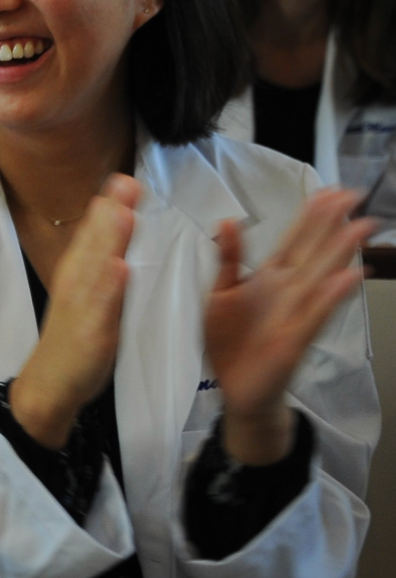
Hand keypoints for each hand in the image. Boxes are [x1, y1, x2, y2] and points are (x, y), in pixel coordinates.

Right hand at [11, 174, 140, 448]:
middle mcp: (76, 283)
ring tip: (122, 213)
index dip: (107, 206)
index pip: (92, 234)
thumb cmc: (73, 339)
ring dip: (109, 240)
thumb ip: (101, 265)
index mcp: (77, 273)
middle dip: (110, 213)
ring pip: (96, 268)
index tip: (124, 177)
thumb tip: (116, 233)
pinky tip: (119, 268)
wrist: (49, 384)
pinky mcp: (90, 332)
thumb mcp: (89, 296)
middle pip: (94, 243)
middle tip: (126, 181)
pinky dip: (110, 287)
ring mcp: (82, 306)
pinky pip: (102, 307)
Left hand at [206, 189, 373, 464]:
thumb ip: (228, 258)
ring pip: (321, 277)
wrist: (235, 388)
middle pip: (313, 251)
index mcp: (268, 278)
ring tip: (360, 228)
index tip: (329, 192)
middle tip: (354, 196)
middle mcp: (287, 291)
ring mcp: (294, 313)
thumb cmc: (230, 341)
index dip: (310, 217)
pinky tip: (349, 277)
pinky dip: (331, 296)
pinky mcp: (295, 338)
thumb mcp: (219, 293)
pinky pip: (316, 314)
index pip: (293, 240)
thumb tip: (227, 220)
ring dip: (341, 253)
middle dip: (332, 225)